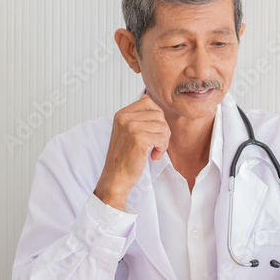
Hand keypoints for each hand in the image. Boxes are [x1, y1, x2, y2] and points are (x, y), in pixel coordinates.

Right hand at [93, 94, 169, 210]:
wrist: (115, 178)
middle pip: (158, 114)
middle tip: (155, 144)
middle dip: (162, 130)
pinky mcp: (139, 139)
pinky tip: (153, 156)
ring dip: (163, 141)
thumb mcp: (126, 132)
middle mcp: (125, 118)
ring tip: (153, 151)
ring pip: (163, 126)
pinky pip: (162, 138)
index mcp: (121, 114)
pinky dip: (162, 149)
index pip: (147, 101)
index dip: (156, 116)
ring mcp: (131, 128)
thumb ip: (137, 117)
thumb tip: (148, 100)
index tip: (152, 131)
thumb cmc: (123, 158)